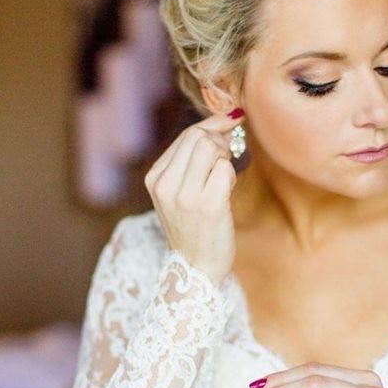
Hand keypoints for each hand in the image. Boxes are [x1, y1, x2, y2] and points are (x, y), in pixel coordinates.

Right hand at [144, 111, 241, 285]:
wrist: (196, 269)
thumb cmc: (195, 229)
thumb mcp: (179, 194)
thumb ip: (191, 162)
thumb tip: (222, 126)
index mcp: (155, 179)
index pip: (186, 136)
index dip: (214, 124)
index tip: (233, 118)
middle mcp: (165, 185)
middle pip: (199, 136)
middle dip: (222, 136)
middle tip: (232, 149)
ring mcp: (185, 195)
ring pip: (212, 148)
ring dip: (226, 157)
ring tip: (223, 178)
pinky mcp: (208, 205)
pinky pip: (225, 169)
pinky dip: (231, 175)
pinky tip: (226, 191)